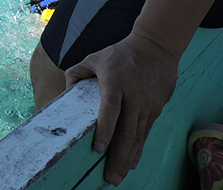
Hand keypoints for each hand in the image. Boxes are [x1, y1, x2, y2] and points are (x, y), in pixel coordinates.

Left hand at [65, 32, 177, 185]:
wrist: (156, 47)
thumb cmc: (120, 53)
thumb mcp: (95, 58)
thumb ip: (76, 73)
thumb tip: (65, 92)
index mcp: (115, 81)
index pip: (110, 108)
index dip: (105, 129)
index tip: (99, 149)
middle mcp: (134, 94)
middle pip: (127, 129)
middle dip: (118, 156)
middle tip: (110, 177)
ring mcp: (147, 103)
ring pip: (138, 135)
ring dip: (128, 158)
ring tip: (118, 176)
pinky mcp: (156, 108)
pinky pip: (146, 132)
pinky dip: (138, 149)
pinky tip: (131, 162)